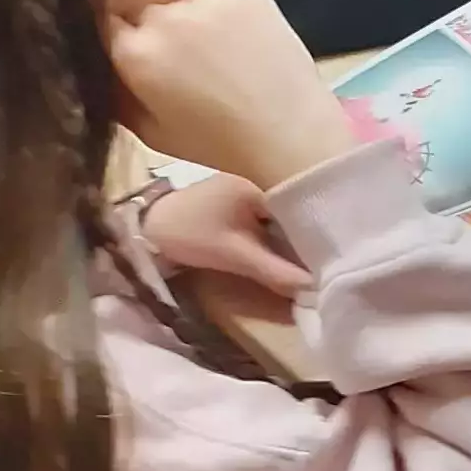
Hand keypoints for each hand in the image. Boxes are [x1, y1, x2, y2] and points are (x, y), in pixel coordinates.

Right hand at [111, 0, 357, 192]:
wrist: (291, 134)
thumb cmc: (218, 145)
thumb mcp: (154, 134)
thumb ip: (120, 98)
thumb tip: (110, 71)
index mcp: (136, 53)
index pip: (111, 29)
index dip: (128, 46)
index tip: (147, 64)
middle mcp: (164, 16)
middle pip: (152, 17)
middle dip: (164, 38)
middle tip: (192, 70)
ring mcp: (207, 0)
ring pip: (190, 8)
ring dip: (200, 28)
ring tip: (228, 63)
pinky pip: (227, 2)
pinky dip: (234, 20)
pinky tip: (251, 50)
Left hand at [141, 174, 311, 296]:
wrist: (143, 230)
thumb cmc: (189, 235)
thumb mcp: (235, 255)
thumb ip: (275, 272)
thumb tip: (313, 288)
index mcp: (257, 184)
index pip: (300, 209)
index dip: (314, 236)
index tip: (328, 260)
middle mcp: (253, 182)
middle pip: (289, 215)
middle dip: (301, 241)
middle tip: (319, 267)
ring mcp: (240, 192)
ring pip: (275, 221)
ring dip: (284, 242)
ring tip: (304, 265)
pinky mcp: (229, 205)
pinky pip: (261, 223)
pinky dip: (269, 239)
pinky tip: (277, 256)